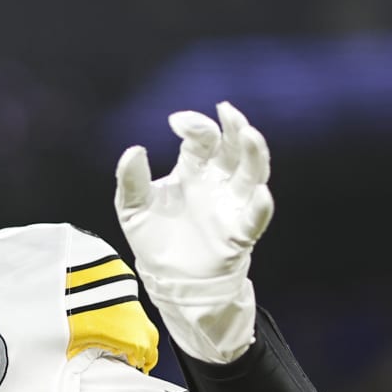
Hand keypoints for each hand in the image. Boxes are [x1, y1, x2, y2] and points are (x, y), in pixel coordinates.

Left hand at [114, 102, 272, 363]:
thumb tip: (134, 150)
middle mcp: (218, 181)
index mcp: (194, 169)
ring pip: (252, 173)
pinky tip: (260, 193)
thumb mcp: (132, 207)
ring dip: (254, 154)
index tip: (177, 121)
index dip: (194, 125)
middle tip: (227, 112)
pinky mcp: (238, 233)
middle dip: (234, 128)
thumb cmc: (153, 237)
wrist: (167, 279)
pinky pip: (254, 218)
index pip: (202, 138)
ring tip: (249, 135)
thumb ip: (131, 180)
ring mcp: (231, 205)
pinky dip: (260, 206)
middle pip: (234, 148)